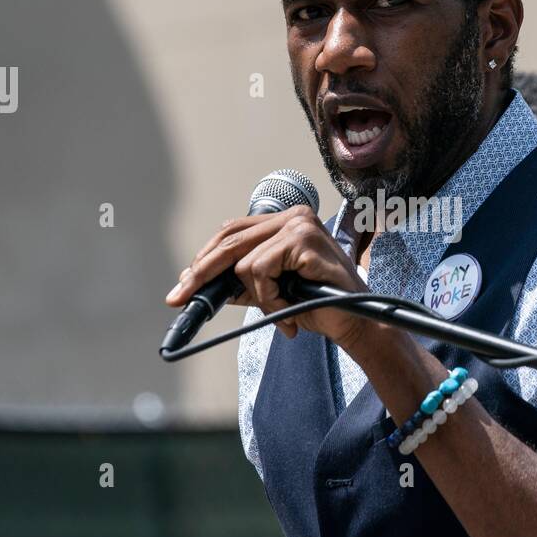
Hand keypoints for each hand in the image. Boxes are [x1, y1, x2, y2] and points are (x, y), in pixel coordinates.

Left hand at [165, 205, 374, 348]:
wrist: (355, 321)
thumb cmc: (318, 304)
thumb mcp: (271, 291)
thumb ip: (241, 283)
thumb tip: (197, 281)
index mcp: (285, 222)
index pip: (232, 232)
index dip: (205, 258)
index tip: (184, 283)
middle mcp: (293, 216)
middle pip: (229, 241)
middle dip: (202, 273)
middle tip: (180, 297)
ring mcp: (299, 225)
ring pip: (244, 263)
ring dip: (259, 296)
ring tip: (282, 309)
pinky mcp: (303, 240)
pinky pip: (260, 271)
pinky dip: (269, 296)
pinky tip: (289, 304)